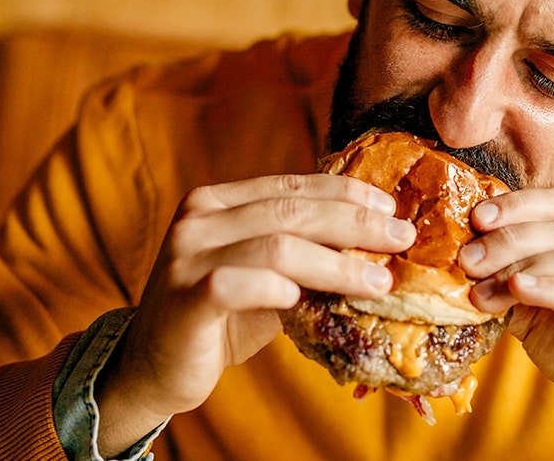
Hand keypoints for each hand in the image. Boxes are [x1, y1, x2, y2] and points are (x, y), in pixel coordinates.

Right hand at [95, 174, 415, 454]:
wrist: (153, 366)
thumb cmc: (219, 318)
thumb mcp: (264, 276)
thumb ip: (302, 253)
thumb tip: (376, 244)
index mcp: (218, 202)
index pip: (292, 187)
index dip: (345, 193)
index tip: (390, 209)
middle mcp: (199, 219)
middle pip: (292, 211)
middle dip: (355, 224)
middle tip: (400, 239)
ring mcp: (187, 256)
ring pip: (276, 245)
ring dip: (336, 263)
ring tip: (378, 281)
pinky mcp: (185, 296)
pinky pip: (240, 284)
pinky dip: (279, 288)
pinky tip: (306, 299)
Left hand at [459, 188, 553, 459]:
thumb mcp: (543, 305)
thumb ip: (515, 277)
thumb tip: (466, 256)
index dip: (517, 206)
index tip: (476, 217)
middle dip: (509, 239)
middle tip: (468, 258)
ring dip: (520, 268)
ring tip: (480, 285)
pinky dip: (549, 289)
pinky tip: (516, 290)